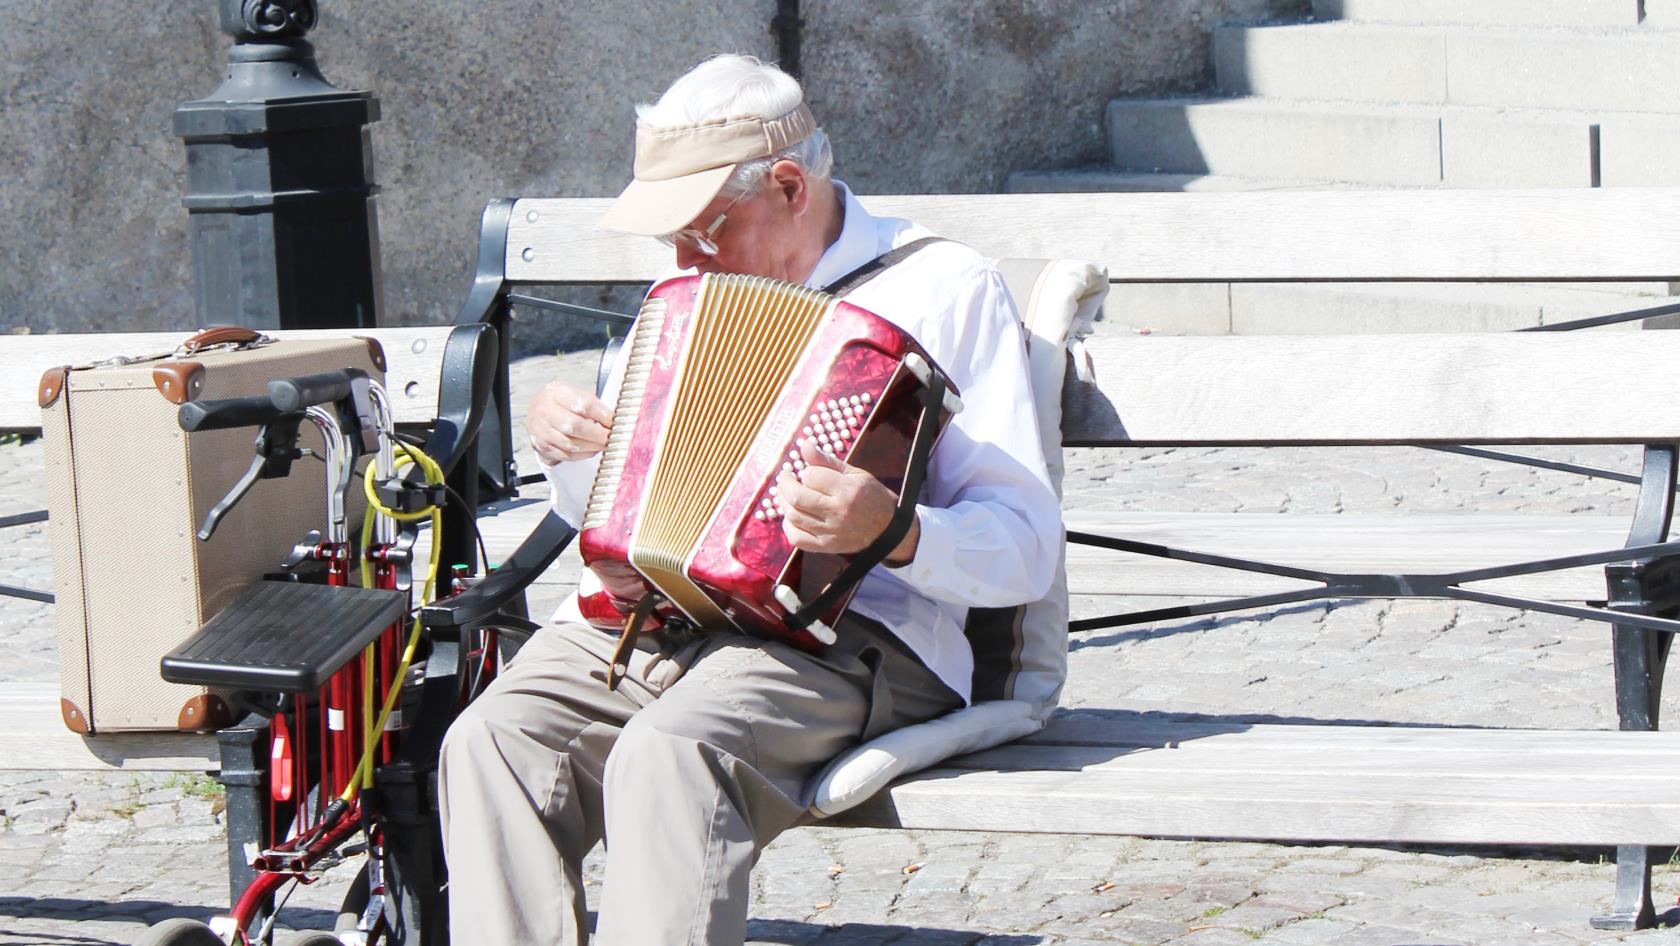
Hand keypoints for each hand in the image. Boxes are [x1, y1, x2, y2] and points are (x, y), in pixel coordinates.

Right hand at [528, 381, 612, 463]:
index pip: (583, 404)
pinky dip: (584, 454)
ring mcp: (541, 431)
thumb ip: (594, 405)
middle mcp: (546, 411)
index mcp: (557, 392)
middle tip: (613, 438)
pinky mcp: (543, 447)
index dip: (603, 416)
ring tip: (605, 444)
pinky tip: (592, 449)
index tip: (616, 422)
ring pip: (571, 444)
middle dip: (599, 434)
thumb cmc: (560, 403)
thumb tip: (616, 419)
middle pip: (575, 426)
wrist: (537, 413)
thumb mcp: (575, 393)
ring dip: (593, 446)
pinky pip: (567, 455)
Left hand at [776, 441, 919, 564]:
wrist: (889, 530)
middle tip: (786, 477)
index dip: (807, 471)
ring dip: (783, 502)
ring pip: (793, 516)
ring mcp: (831, 532)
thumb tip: (804, 445)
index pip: (811, 476)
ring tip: (786, 493)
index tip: (810, 472)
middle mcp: (838, 512)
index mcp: (848, 490)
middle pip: (797, 497)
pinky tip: (790, 516)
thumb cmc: (871, 497)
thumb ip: (827, 461)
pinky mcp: (826, 547)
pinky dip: (787, 526)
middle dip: (785, 483)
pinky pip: (797, 538)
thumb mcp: (855, 474)